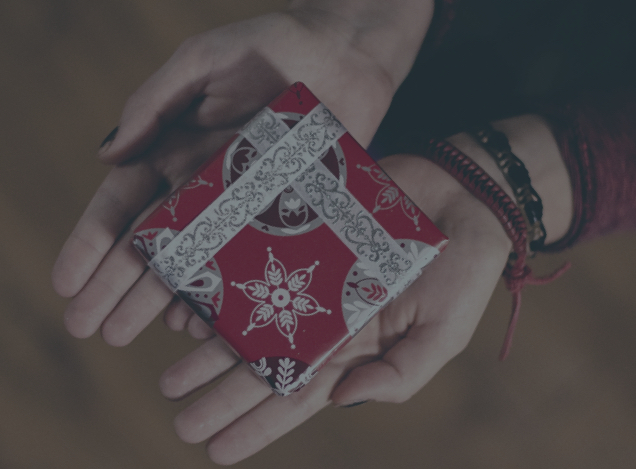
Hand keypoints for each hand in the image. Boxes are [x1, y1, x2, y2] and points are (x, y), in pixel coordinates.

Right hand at [51, 0, 433, 343]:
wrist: (346, 56)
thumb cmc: (270, 48)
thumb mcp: (203, 61)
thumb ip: (154, 102)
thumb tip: (106, 155)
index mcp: (172, 151)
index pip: (121, 205)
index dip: (91, 244)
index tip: (66, 283)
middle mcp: (201, 188)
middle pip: (150, 245)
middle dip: (115, 286)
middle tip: (88, 328)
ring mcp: (241, 209)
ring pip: (194, 263)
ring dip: (159, 299)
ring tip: (128, 333)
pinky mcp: (281, 218)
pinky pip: (247, 264)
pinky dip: (223, 293)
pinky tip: (199, 323)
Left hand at [158, 154, 513, 463]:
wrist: (464, 193)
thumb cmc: (464, 269)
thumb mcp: (443, 333)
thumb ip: (399, 374)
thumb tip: (340, 402)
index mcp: (355, 348)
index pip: (298, 395)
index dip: (258, 426)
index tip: (216, 452)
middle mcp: (323, 317)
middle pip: (263, 364)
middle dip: (221, 397)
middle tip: (180, 423)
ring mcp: (309, 277)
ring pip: (249, 319)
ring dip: (210, 349)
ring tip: (170, 378)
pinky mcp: (302, 236)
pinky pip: (252, 264)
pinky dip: (222, 287)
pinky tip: (187, 308)